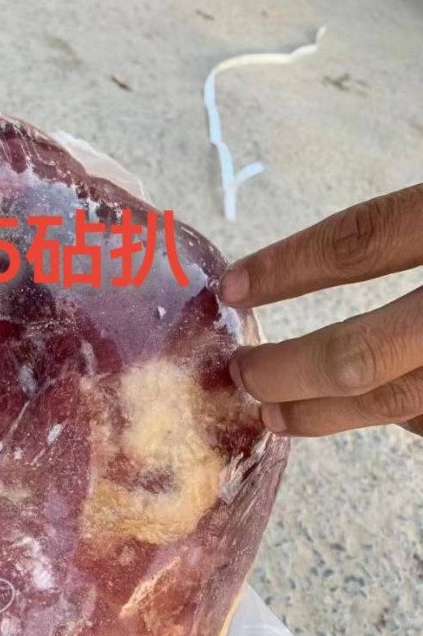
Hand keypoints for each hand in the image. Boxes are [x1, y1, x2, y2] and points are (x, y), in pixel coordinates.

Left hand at [219, 184, 422, 437]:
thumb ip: (408, 220)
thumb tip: (347, 243)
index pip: (360, 243)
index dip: (287, 267)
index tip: (230, 288)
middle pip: (358, 356)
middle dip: (286, 374)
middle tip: (241, 373)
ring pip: (392, 403)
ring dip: (324, 415)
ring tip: (274, 415)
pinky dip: (389, 414)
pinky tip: (356, 409)